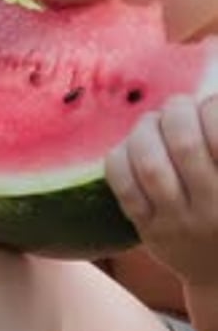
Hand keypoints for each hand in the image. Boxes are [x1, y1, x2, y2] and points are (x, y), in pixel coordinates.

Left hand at [105, 94, 217, 286]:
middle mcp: (214, 209)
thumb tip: (210, 99)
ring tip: (153, 123)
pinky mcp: (150, 231)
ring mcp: (179, 223)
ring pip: (150, 164)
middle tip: (178, 108)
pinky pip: (124, 187)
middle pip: (184, 143)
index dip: (211, 108)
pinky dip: (122, 158)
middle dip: (176, 112)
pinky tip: (131, 149)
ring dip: (146, 131)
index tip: (209, 106)